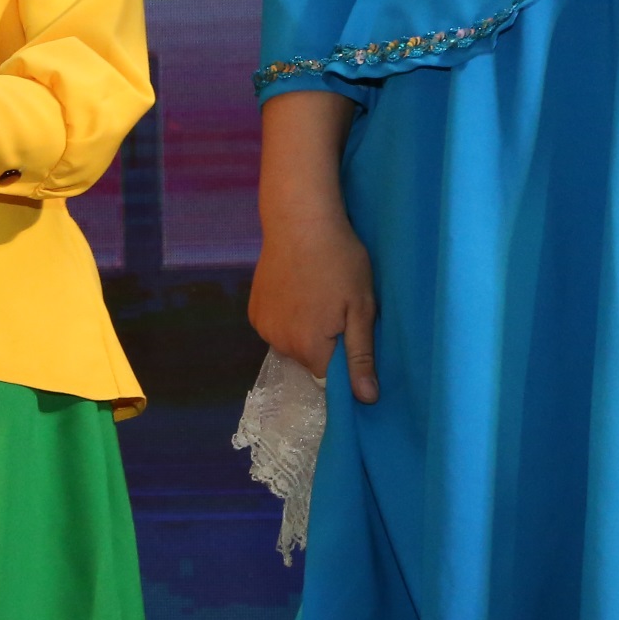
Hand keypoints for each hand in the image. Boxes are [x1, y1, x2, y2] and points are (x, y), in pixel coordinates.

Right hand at [251, 89, 376, 400]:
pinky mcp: (253, 309)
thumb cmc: (340, 260)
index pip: (331, 381)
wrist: (299, 218)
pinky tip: (298, 291)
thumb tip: (365, 400)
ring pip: (292, 344)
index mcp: (309, 349)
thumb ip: (361, 356)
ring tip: (318, 296)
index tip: (353, 336)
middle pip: (311, 362)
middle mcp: (280, 344)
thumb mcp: (361, 307)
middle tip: (339, 308)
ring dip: (305, 331)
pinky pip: (276, 327)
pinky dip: (287, 318)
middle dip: (326, 345)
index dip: (346, 362)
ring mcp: (262, 326)